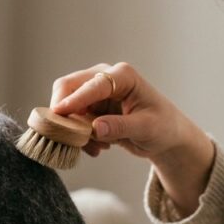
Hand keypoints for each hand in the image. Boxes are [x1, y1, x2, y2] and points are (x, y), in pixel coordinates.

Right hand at [50, 62, 215, 216]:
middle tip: (75, 139)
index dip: (74, 99)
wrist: (165, 135)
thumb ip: (120, 127)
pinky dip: (78, 135)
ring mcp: (94, 91)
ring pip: (66, 106)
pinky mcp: (89, 106)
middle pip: (68, 87)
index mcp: (123, 76)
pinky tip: (98, 146)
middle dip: (66, 114)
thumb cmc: (163, 126)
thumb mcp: (146, 128)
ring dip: (74, 129)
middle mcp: (104, 77)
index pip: (92, 85)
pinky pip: (71, 120)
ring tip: (98, 147)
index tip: (58, 113)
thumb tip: (94, 128)